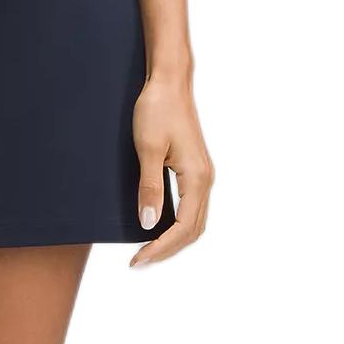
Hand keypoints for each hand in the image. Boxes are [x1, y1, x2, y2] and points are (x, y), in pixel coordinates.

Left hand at [128, 73, 213, 268]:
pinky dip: (177, 224)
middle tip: (140, 261)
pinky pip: (191, 207)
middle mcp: (205, 180)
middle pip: (192, 230)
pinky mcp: (194, 169)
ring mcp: (202, 175)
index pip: (182, 228)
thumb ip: (149, 188)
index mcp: (197, 178)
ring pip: (194, 221)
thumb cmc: (158, 110)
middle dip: (168, 250)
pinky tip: (159, 226)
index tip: (138, 259)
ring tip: (148, 250)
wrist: (169, 83)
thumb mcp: (147, 150)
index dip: (160, 248)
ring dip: (173, 239)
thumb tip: (149, 223)